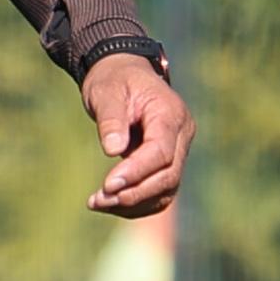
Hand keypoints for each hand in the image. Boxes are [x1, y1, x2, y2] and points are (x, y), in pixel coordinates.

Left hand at [81, 53, 190, 216]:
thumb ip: (111, 119)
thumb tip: (113, 150)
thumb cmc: (114, 81)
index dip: (137, 171)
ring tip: (97, 203)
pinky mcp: (168, 164)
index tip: (108, 185)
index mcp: (170, 113)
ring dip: (133, 203)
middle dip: (134, 193)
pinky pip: (158, 193)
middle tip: (98, 200)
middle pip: (168, 176)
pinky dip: (136, 203)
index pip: (161, 151)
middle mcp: (182, 135)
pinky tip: (109, 203)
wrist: (124, 76)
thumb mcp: (106, 92)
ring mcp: (179, 151)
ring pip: (165, 190)